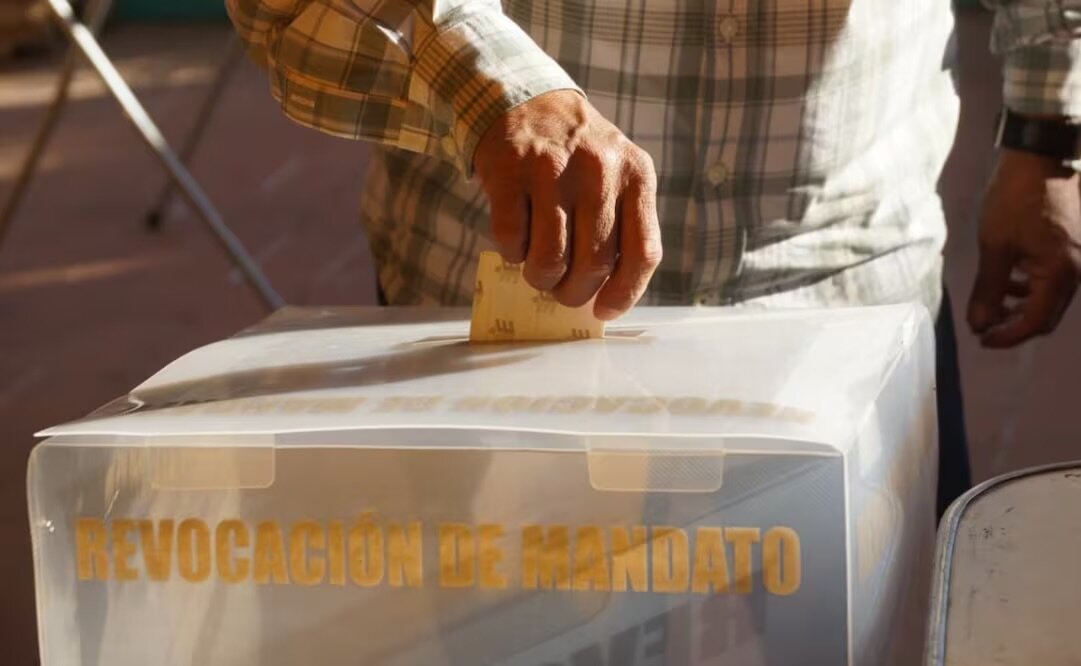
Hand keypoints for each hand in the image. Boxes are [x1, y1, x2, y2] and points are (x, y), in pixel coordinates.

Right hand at [472, 90, 660, 320]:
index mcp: (637, 174)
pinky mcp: (510, 170)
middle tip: (562, 291)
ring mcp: (553, 169)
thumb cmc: (576, 154)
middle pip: (595, 264)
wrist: (525, 98)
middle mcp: (600, 170)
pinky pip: (512, 240)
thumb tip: (605, 294)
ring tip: (538, 269)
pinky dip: (512, 252)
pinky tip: (518, 238)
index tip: (604, 310)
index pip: (643, 252)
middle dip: (574, 292)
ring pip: (550, 260)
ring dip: (541, 277)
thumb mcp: (615, 174)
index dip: (625, 293)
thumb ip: (620, 224)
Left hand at [967, 149, 1080, 347]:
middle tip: (983, 327)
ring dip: (1020, 308)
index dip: (1006, 336)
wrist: (1039, 158)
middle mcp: (1076, 272)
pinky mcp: (1072, 249)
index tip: (980, 339)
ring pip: (1049, 300)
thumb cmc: (1015, 199)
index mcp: (1058, 274)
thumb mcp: (994, 246)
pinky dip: (1030, 289)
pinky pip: (1053, 281)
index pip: (1034, 322)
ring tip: (991, 306)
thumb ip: (988, 289)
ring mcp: (1077, 261)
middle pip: (1045, 317)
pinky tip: (1008, 283)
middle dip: (1013, 325)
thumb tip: (979, 323)